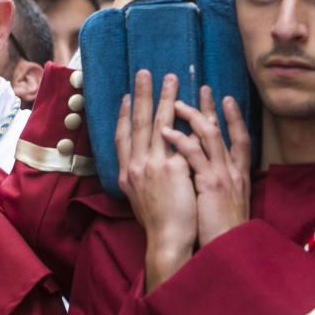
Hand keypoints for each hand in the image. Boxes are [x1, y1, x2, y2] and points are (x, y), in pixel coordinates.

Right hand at [116, 71, 197, 291]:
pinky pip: (179, 136)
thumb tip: (144, 167)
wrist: (167, 241)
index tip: (128, 97)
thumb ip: (141, 179)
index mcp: (127, 174)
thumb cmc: (158, 225)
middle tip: (144, 73)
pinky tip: (192, 104)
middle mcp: (136, 165)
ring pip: (158, 123)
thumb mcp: (139, 199)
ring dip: (164, 98)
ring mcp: (152, 165)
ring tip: (170, 78)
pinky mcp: (171, 168)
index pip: (123, 137)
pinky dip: (183, 118)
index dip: (125, 115)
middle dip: (142, 95)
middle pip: (138, 123)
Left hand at [161, 86, 250, 246]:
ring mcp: (223, 175)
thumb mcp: (222, 203)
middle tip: (203, 87)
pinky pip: (194, 155)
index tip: (224, 99)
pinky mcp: (210, 184)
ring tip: (174, 103)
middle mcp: (233, 171)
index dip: (233, 118)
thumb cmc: (222, 232)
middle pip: (223, 130)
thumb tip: (202, 171)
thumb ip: (216, 183)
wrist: (229, 251)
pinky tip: (166, 130)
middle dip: (212, 108)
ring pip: (210, 135)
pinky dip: (180, 139)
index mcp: (237, 175)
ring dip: (192, 116)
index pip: (238, 139)